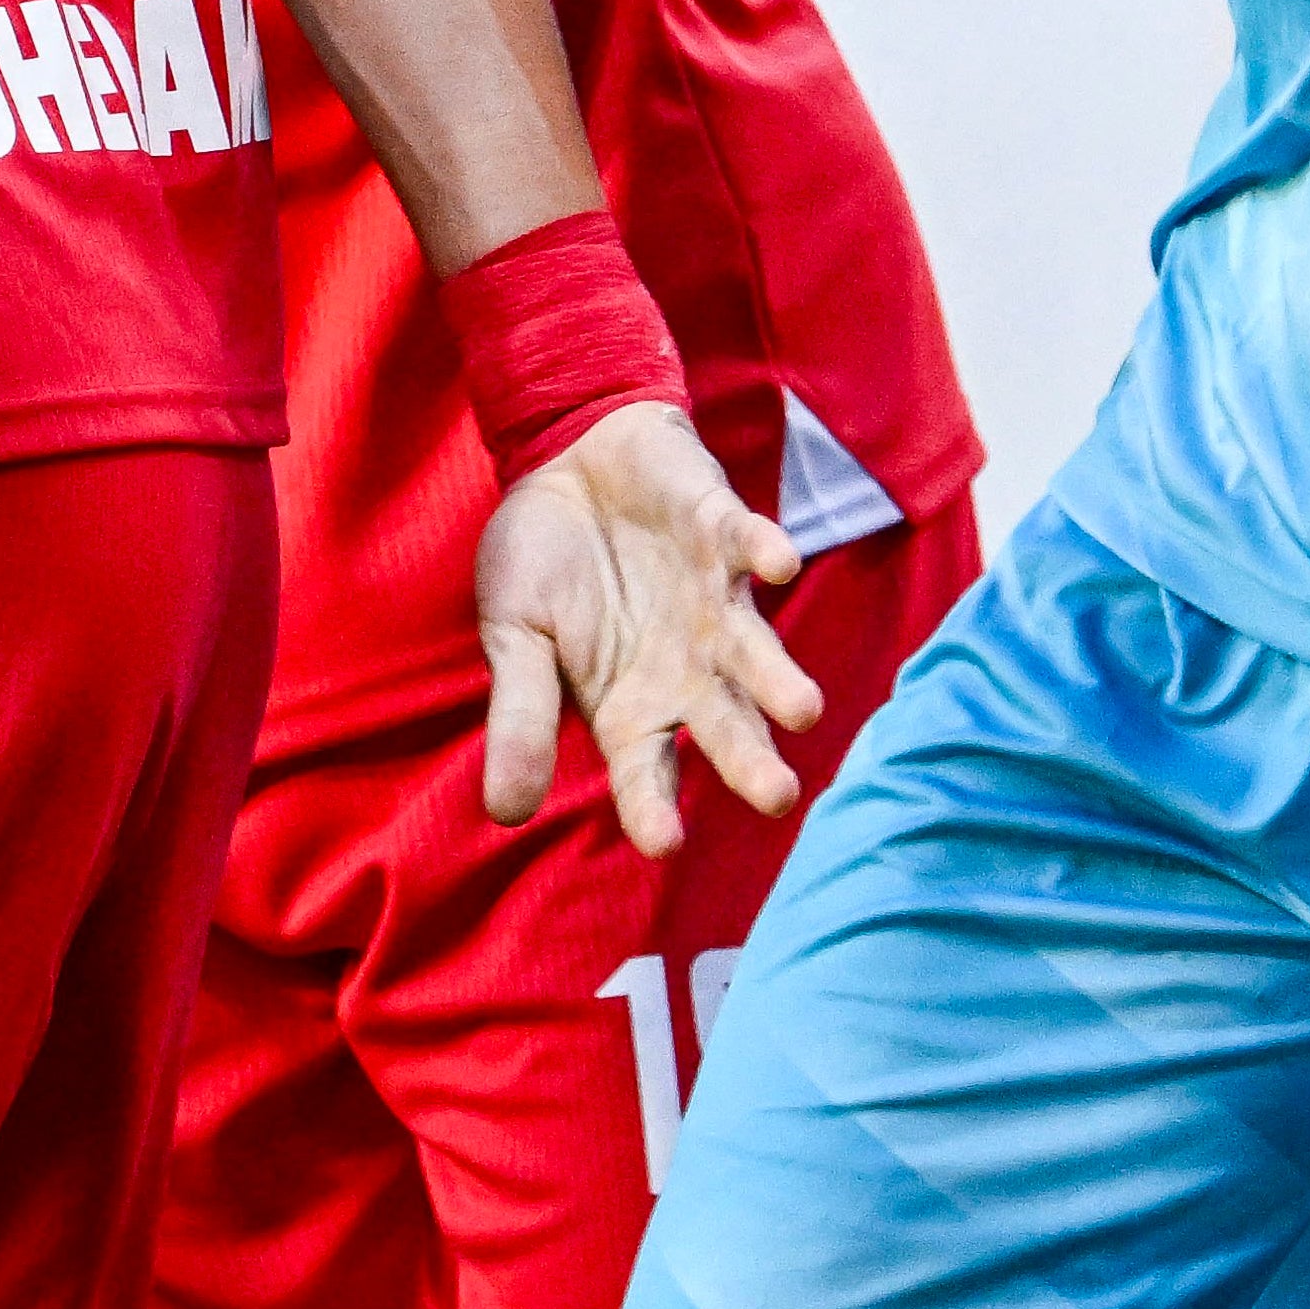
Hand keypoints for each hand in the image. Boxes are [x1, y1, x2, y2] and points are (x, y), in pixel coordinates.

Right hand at [472, 396, 824, 853]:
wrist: (564, 463)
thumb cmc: (541, 566)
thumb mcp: (515, 640)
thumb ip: (520, 717)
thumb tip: (506, 811)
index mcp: (632, 707)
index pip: (648, 775)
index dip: (654, 810)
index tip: (665, 845)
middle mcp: (687, 668)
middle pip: (726, 728)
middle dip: (752, 763)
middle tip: (779, 797)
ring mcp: (712, 602)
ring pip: (755, 652)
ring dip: (779, 678)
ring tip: (804, 709)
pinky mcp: (722, 531)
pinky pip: (748, 544)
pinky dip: (766, 553)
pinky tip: (781, 566)